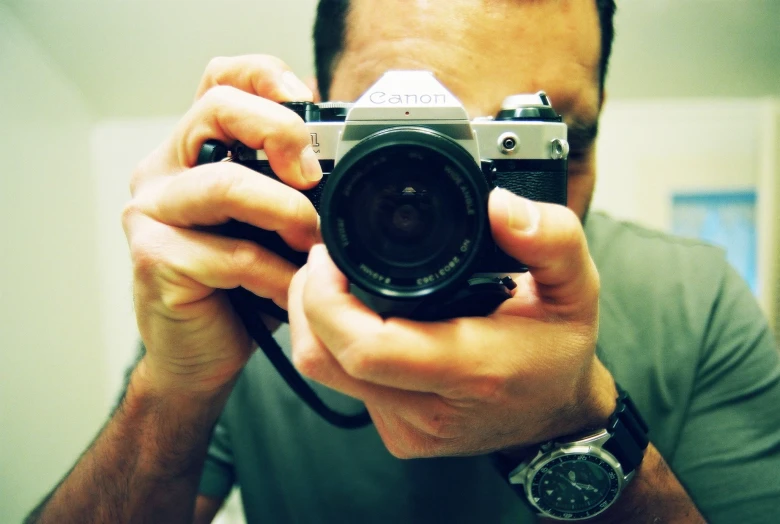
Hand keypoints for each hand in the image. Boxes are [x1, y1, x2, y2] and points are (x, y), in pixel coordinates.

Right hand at [123, 55, 320, 394]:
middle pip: (219, 109)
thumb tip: (346, 161)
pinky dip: (276, 275)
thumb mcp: (270, 226)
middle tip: (314, 176)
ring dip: (287, 212)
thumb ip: (290, 188)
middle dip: (282, 134)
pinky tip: (288, 291)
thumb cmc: (239, 288)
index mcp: (194, 151)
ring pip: (226, 183)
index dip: (266, 77)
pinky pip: (234, 255)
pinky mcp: (154, 257)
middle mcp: (164, 171)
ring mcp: (152, 212)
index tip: (308, 105)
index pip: (221, 80)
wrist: (200, 354)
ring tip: (310, 243)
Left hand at [288, 188, 616, 457]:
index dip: (328, 298)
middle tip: (325, 258)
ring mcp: (409, 429)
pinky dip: (336, 345)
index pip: (367, 349)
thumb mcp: (575, 288)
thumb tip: (500, 205)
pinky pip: (343, 385)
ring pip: (324, 372)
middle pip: (325, 358)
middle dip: (309, 300)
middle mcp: (431, 410)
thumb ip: (550, 240)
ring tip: (335, 280)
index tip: (330, 254)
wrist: (557, 417)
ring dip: (316, 321)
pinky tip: (360, 318)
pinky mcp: (397, 434)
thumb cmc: (560, 351)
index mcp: (473, 371)